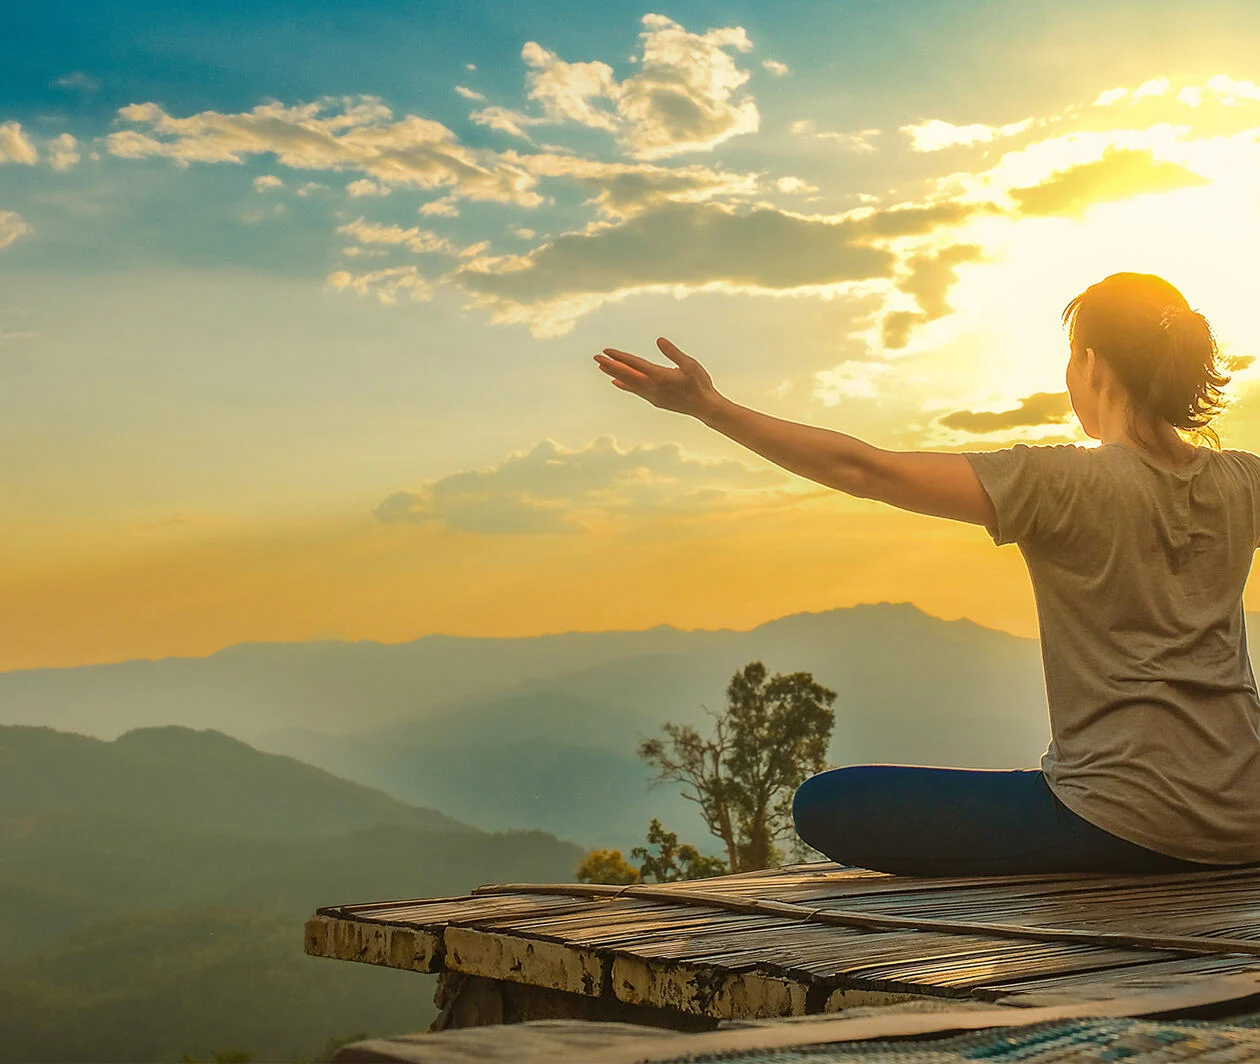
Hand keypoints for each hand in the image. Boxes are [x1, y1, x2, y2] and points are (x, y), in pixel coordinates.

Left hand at [594, 337, 722, 418]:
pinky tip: (616, 382)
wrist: (705, 407)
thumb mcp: (690, 365)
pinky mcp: (654, 400)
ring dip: (615, 374)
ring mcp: (652, 395)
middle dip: (610, 365)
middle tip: (595, 358)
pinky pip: (635, 391)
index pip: (635, 365)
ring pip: (629, 383)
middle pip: (627, 375)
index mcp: (660, 377)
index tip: (606, 351)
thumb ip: (673, 353)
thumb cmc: (700, 384)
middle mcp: (653, 387)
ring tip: (601, 367)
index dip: (620, 357)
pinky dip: (624, 385)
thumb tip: (659, 340)